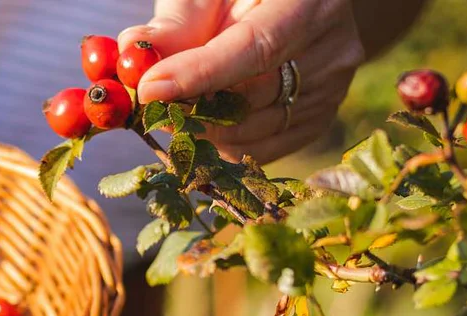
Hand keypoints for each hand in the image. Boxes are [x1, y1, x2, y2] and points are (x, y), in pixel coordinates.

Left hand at [119, 0, 364, 162]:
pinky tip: (204, 125)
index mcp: (308, 2)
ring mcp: (332, 89)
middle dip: (192, 107)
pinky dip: (224, 145)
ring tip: (176, 111)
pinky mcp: (319, 120)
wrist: (293, 8)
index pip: (254, 48)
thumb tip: (134, 50)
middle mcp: (331, 48)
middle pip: (253, 96)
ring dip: (203, 130)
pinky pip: (262, 150)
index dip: (199, 75)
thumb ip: (181, 20)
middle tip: (150, 107)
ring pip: (254, 131)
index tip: (149, 90)